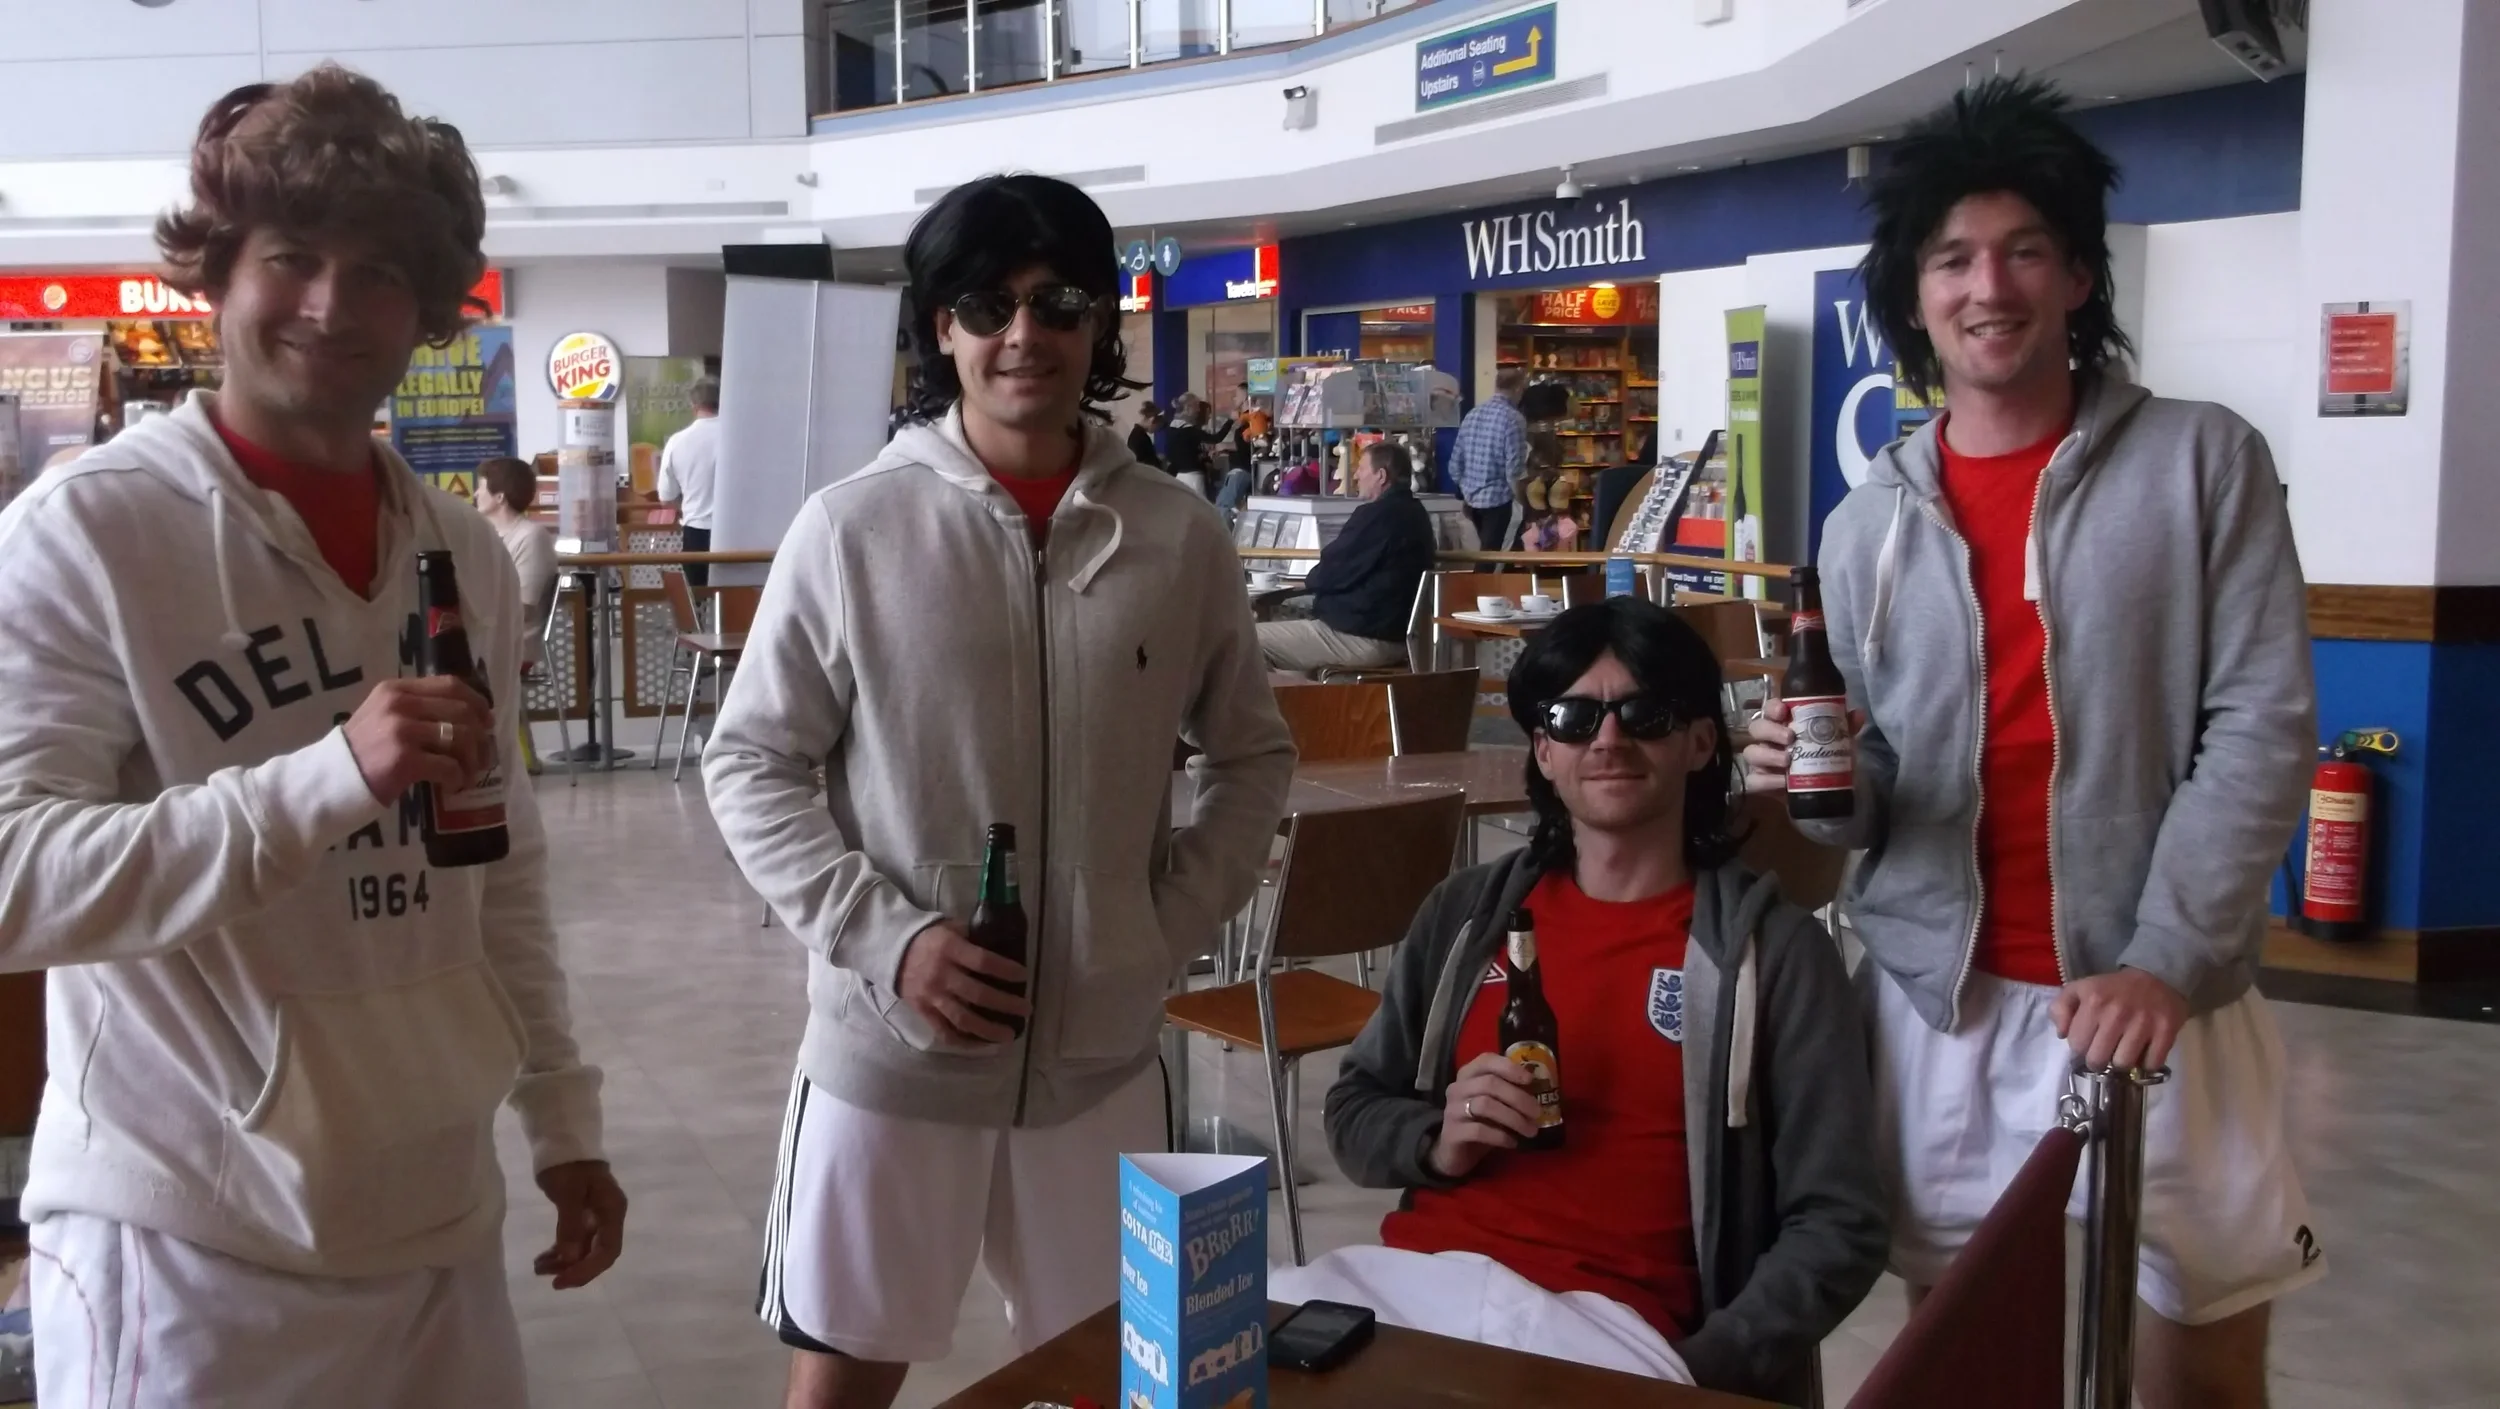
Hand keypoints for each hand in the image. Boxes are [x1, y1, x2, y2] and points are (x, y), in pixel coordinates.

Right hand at [342, 676, 494, 803]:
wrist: (329, 781)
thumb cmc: (361, 752)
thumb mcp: (383, 716)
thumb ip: (416, 709)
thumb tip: (468, 718)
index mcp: (396, 689)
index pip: (451, 685)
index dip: (477, 702)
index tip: (487, 721)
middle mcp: (399, 704)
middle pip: (462, 712)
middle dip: (481, 737)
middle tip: (483, 755)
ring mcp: (401, 731)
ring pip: (461, 738)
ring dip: (473, 760)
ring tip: (469, 774)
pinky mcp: (404, 760)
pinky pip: (450, 766)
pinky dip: (458, 778)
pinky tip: (453, 786)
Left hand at [534, 1160, 626, 1288]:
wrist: (562, 1140)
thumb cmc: (568, 1164)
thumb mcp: (568, 1193)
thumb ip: (570, 1226)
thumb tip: (570, 1259)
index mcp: (612, 1210)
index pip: (608, 1250)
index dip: (587, 1270)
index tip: (562, 1281)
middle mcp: (609, 1217)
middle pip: (598, 1253)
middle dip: (574, 1268)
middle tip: (548, 1278)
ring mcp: (596, 1216)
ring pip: (584, 1249)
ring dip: (563, 1262)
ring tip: (538, 1267)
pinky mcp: (582, 1214)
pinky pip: (574, 1240)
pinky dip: (560, 1252)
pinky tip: (543, 1258)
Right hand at [896, 922, 1029, 1044]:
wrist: (892, 951)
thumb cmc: (929, 938)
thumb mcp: (950, 928)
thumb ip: (973, 937)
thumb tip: (1004, 944)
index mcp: (950, 949)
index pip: (983, 962)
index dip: (1005, 970)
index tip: (1024, 976)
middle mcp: (941, 975)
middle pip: (978, 994)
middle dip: (1005, 1004)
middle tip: (1026, 1009)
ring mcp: (931, 996)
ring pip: (963, 1019)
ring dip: (988, 1029)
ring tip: (1009, 1035)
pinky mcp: (923, 1012)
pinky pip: (944, 1032)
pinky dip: (963, 1041)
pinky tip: (982, 1044)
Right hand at [1427, 1054, 1543, 1178]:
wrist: (1454, 1152)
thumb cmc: (1480, 1122)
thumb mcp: (1495, 1104)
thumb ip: (1509, 1092)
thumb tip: (1540, 1089)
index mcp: (1468, 1075)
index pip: (1487, 1060)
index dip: (1510, 1068)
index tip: (1530, 1080)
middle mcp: (1457, 1088)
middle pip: (1490, 1083)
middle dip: (1518, 1098)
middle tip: (1537, 1113)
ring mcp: (1452, 1110)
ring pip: (1485, 1105)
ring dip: (1514, 1118)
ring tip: (1531, 1131)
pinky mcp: (1452, 1133)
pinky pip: (1479, 1130)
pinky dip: (1500, 1136)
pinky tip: (1512, 1142)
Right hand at [1737, 694, 1866, 795]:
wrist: (1825, 790)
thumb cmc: (1826, 758)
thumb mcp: (1839, 742)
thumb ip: (1846, 728)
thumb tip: (1857, 713)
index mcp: (1782, 723)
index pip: (1769, 708)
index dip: (1772, 707)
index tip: (1784, 710)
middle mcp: (1768, 739)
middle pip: (1756, 727)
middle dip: (1771, 730)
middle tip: (1790, 737)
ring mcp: (1761, 761)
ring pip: (1751, 753)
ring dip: (1768, 755)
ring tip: (1787, 761)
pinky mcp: (1761, 782)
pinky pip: (1754, 781)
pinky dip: (1766, 781)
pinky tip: (1782, 782)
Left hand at [2052, 968, 2187, 1070]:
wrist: (2157, 977)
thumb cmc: (2113, 988)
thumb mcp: (2080, 989)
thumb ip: (2060, 1008)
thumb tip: (2061, 1035)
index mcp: (2093, 1002)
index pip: (2076, 1045)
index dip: (2080, 1048)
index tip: (2087, 1043)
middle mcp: (2117, 1013)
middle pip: (2098, 1059)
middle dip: (2098, 1060)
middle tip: (2104, 1052)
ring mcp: (2143, 1023)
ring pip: (2123, 1064)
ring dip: (2121, 1063)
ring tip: (2122, 1052)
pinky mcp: (2166, 1032)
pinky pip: (2151, 1064)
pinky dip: (2146, 1064)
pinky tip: (2142, 1053)